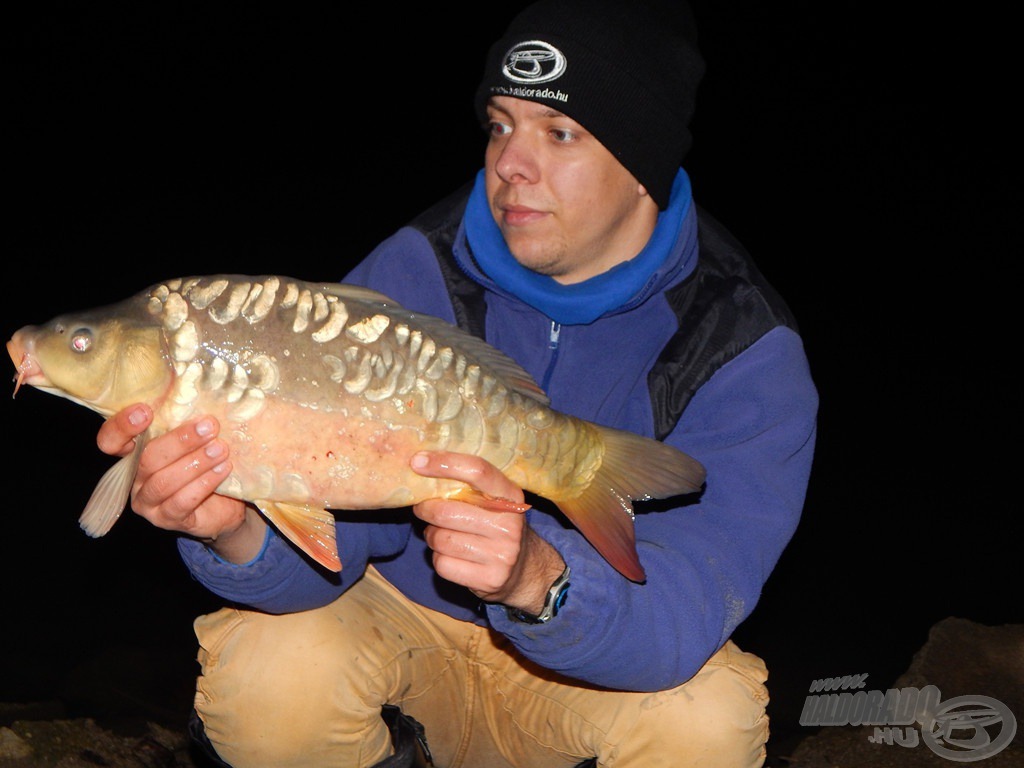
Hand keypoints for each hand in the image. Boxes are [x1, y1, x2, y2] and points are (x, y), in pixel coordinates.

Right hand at [96, 404, 266, 562]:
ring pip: (164, 481)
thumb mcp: (196, 440)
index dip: (122, 426)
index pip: (111, 440)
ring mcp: (148, 502)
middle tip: (210, 426)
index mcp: (135, 453)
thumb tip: (204, 396)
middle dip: (181, 441)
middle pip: (148, 458)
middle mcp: (134, 479)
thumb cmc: (207, 463)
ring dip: (196, 462)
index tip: (145, 411)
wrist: (226, 505)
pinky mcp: (166, 519)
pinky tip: (223, 470)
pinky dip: (204, 483)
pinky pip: (181, 501)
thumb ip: (188, 423)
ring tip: (221, 449)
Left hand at [410, 451, 564, 613]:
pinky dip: (438, 559)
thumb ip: (469, 486)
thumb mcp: (496, 502)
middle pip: (447, 511)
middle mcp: (510, 525)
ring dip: (431, 535)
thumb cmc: (497, 527)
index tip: (417, 462)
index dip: (444, 464)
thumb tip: (422, 466)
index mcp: (511, 497)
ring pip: (440, 539)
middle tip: (423, 508)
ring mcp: (502, 554)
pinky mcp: (489, 579)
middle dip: (426, 509)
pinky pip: (443, 564)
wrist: (525, 570)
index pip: (477, 471)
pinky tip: (451, 555)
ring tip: (440, 534)